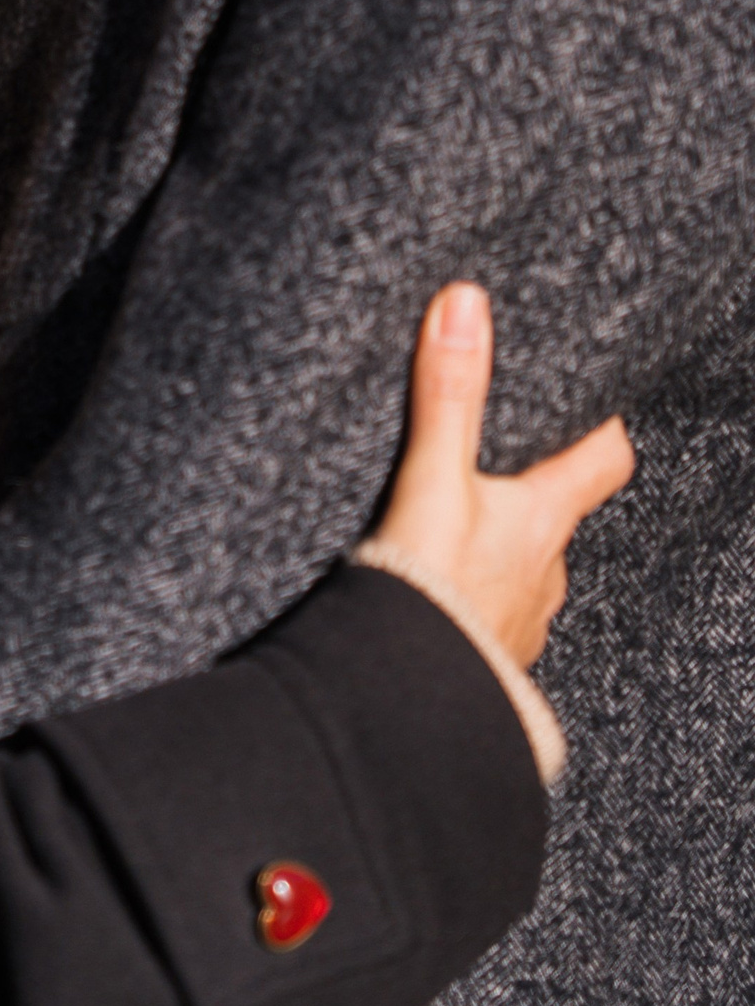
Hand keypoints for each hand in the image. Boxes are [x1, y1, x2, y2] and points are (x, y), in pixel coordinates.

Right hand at [371, 282, 633, 667]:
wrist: (401, 704)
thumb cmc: (430, 588)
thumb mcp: (432, 478)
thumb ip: (447, 393)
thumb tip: (466, 301)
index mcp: (545, 521)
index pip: (605, 462)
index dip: (604, 431)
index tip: (594, 408)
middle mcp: (546, 574)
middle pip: (558, 517)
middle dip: (531, 490)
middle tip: (494, 462)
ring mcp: (520, 623)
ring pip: (524, 570)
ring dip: (499, 549)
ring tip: (455, 529)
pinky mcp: (487, 662)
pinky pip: (491, 618)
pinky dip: (473, 598)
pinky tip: (439, 595)